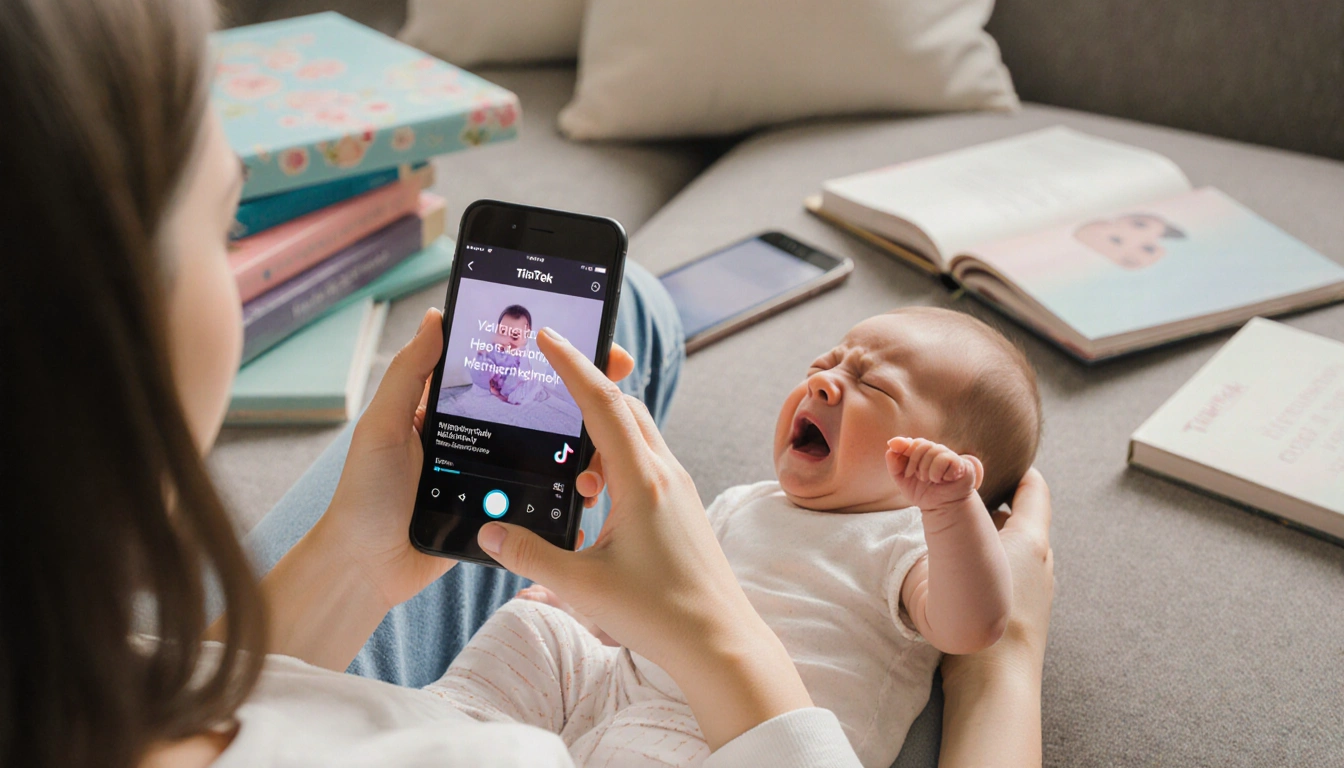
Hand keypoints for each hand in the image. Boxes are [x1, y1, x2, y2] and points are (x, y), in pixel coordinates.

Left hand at [313, 309, 633, 611]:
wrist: (367, 566)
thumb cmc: (366, 493)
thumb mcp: (382, 425)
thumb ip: (408, 373)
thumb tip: (437, 317)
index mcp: (454, 406)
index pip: (507, 368)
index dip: (546, 352)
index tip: (587, 338)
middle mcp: (482, 435)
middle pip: (541, 406)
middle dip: (584, 392)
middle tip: (618, 377)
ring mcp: (496, 473)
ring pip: (551, 451)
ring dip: (583, 446)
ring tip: (605, 445)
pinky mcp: (504, 511)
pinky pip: (542, 496)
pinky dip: (568, 491)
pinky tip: (590, 487)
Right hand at [478, 327, 813, 749]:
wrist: (718, 641)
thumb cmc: (658, 614)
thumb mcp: (582, 586)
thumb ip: (530, 553)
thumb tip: (490, 530)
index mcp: (642, 479)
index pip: (602, 401)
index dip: (572, 363)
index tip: (549, 335)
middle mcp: (664, 472)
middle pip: (623, 406)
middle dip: (584, 396)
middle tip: (548, 404)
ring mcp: (678, 486)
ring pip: (636, 433)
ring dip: (600, 436)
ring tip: (572, 480)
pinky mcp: (682, 504)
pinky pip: (645, 460)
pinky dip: (615, 461)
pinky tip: (594, 499)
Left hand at [887, 436, 984, 511]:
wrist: (941, 509)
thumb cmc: (923, 492)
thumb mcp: (902, 479)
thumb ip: (894, 461)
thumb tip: (892, 443)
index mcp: (924, 451)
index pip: (912, 442)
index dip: (906, 455)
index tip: (906, 473)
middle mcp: (938, 451)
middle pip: (922, 444)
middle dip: (915, 464)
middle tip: (920, 478)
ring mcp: (951, 456)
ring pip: (934, 452)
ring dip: (928, 471)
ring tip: (932, 480)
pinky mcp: (963, 464)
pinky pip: (945, 459)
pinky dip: (939, 473)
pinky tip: (944, 480)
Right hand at [941, 468, 1053, 682]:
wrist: (996, 679)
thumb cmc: (991, 610)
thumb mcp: (971, 546)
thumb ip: (951, 505)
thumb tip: (940, 471)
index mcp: (1033, 540)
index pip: (1034, 490)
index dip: (1018, 470)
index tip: (998, 460)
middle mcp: (1040, 562)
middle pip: (1020, 519)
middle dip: (993, 503)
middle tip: (960, 491)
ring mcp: (1032, 591)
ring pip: (1010, 549)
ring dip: (988, 536)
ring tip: (954, 529)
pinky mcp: (1017, 614)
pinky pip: (1004, 576)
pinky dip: (987, 564)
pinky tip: (957, 571)